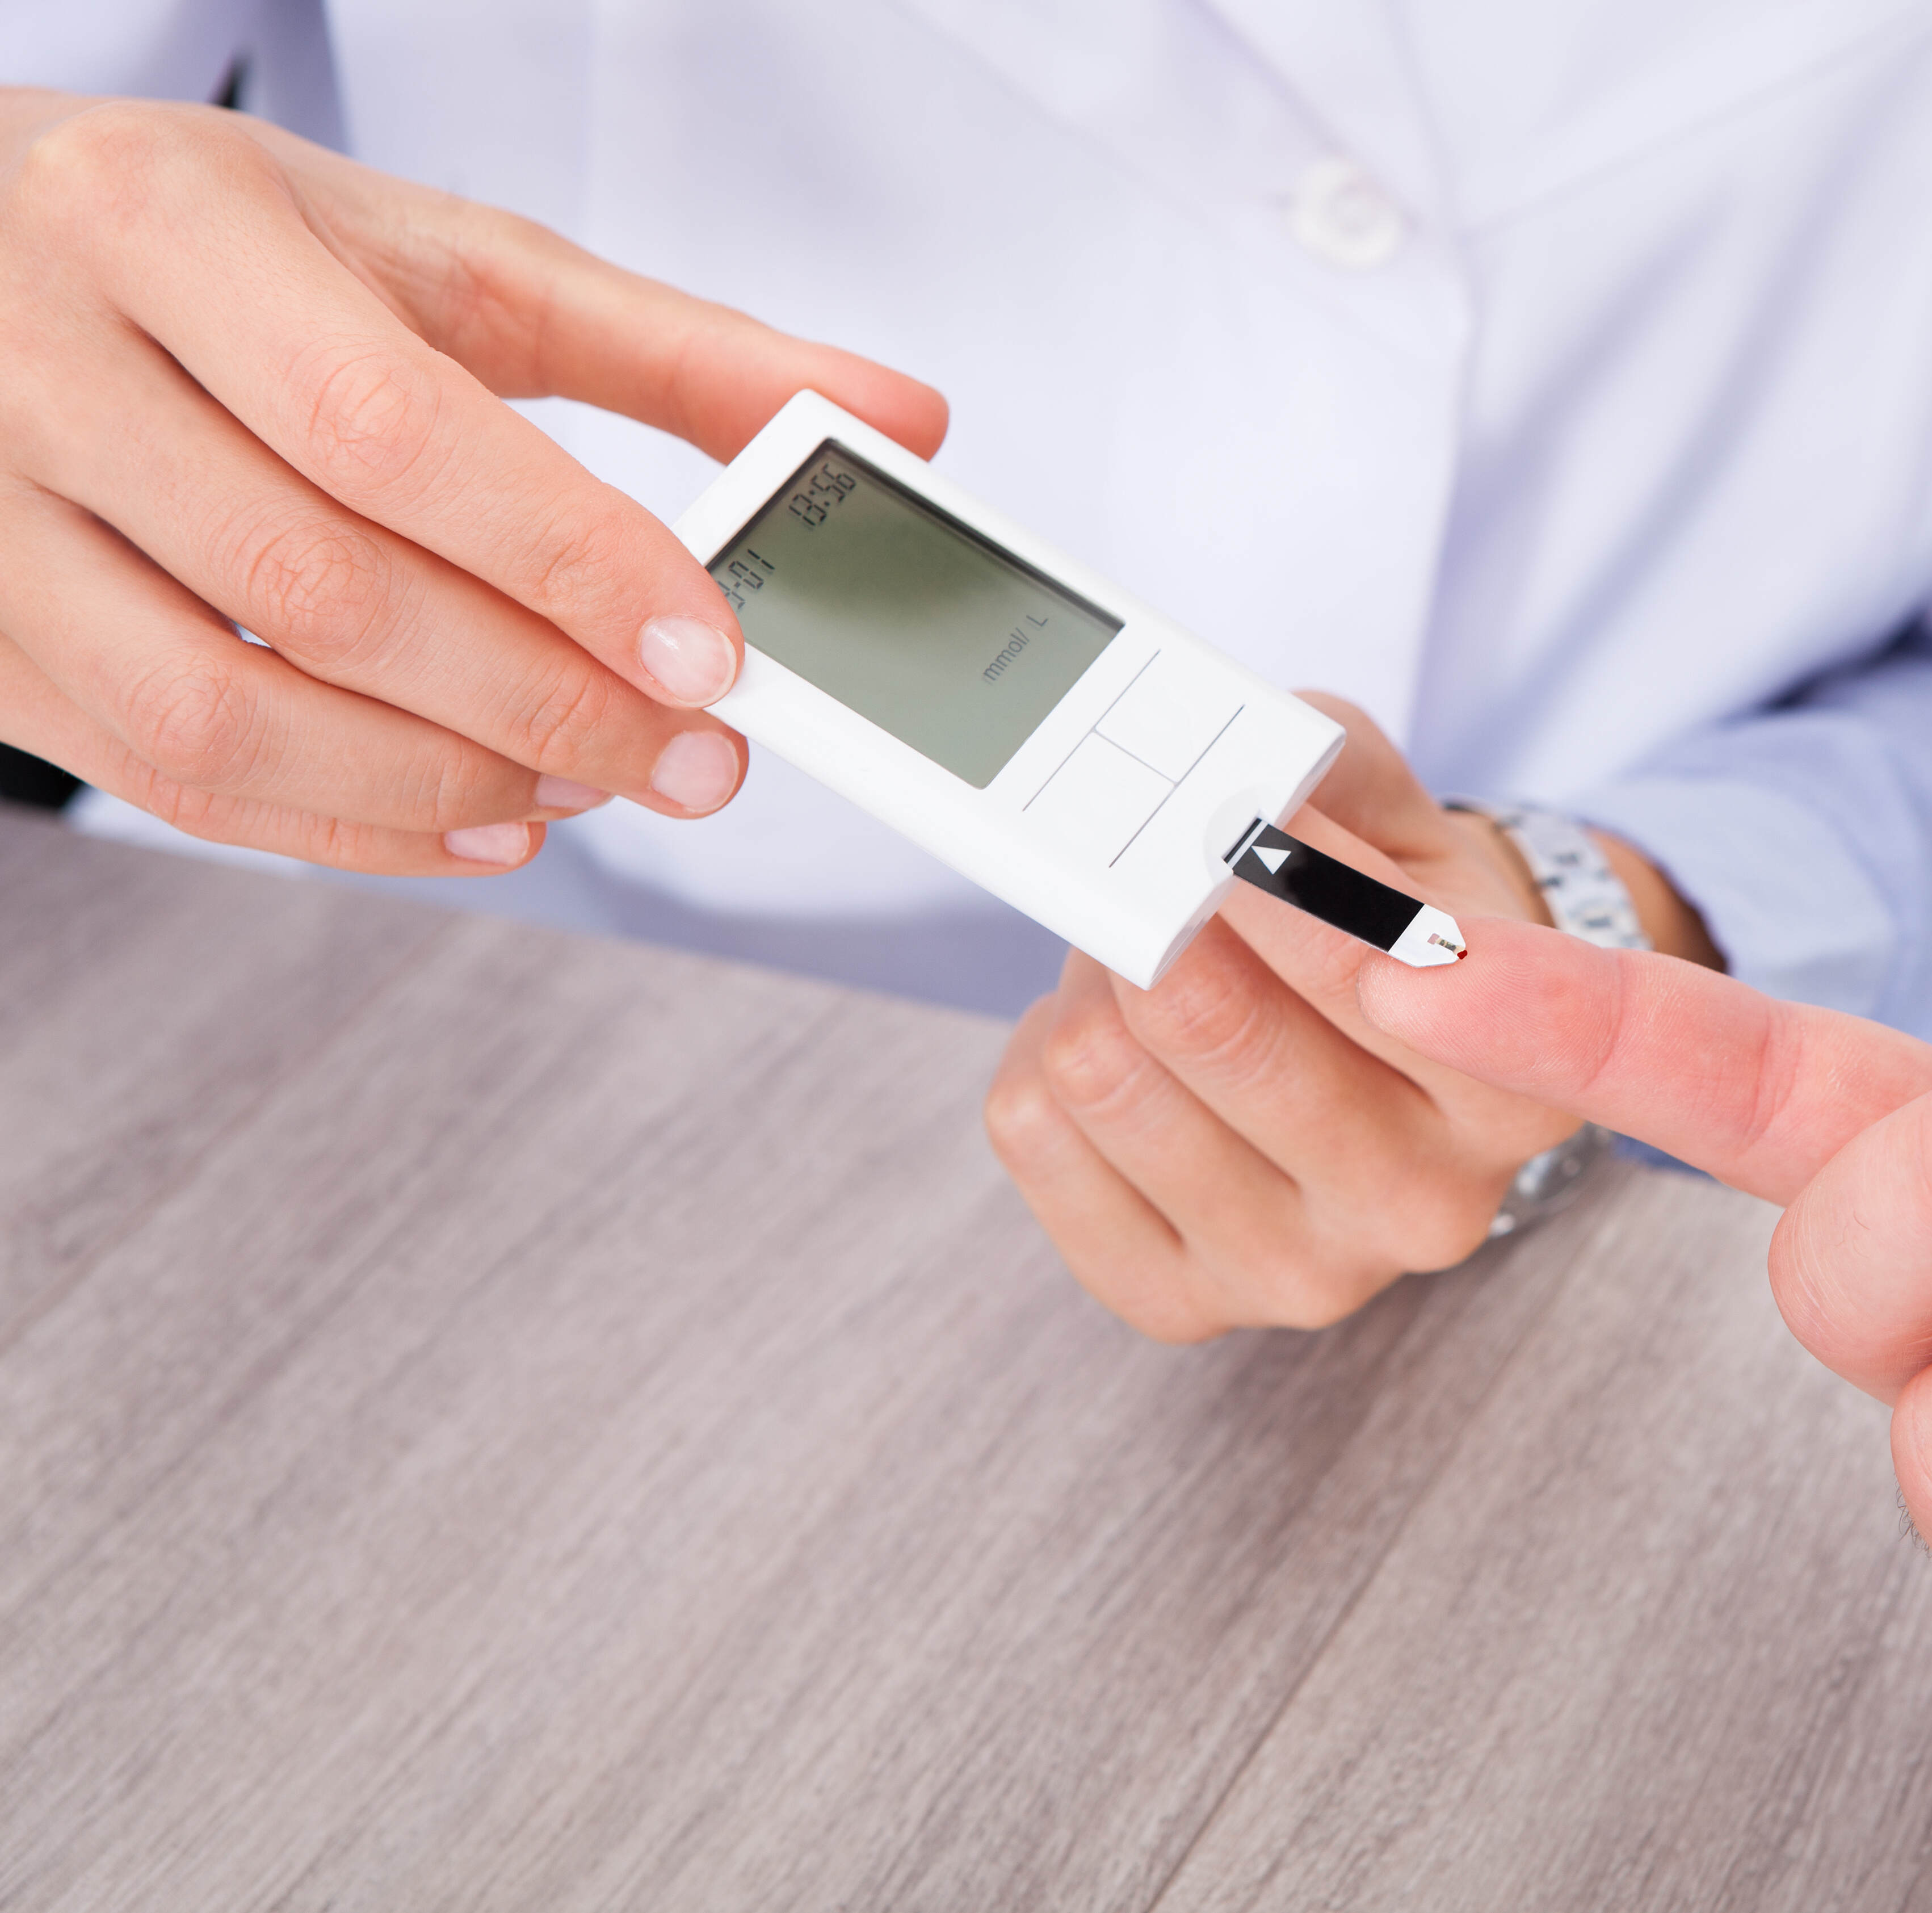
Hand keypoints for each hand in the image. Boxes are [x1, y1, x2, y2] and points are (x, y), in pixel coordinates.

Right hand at [0, 92, 943, 870]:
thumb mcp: (449, 261)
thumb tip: (899, 418)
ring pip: (227, 714)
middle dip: (541, 702)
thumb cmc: (230, 252)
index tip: (711, 658)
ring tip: (590, 787)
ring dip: (443, 782)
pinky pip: (170, 781)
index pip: (391, 434)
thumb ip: (678, 351)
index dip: (568, 566)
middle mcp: (44, 362)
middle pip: (324, 593)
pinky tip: (483, 818)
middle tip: (690, 758)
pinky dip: (348, 827)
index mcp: (165, 226)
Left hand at [984, 696, 1708, 1341]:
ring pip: (1101, 1071)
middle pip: (1208, 1019)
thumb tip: (1225, 755)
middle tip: (1167, 865)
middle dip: (1160, 905)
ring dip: (1094, 969)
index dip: (1286, 880)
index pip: (1382, 972)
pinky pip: (1033, 1131)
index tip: (1237, 819)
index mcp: (1520, 1091)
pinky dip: (1042, 1048)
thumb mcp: (1401, 819)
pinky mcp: (1182, 1302)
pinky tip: (1115, 1038)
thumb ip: (1326, 766)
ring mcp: (1303, 1273)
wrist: (1385, 1050)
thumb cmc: (1391, 920)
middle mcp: (1429, 1205)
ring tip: (1144, 949)